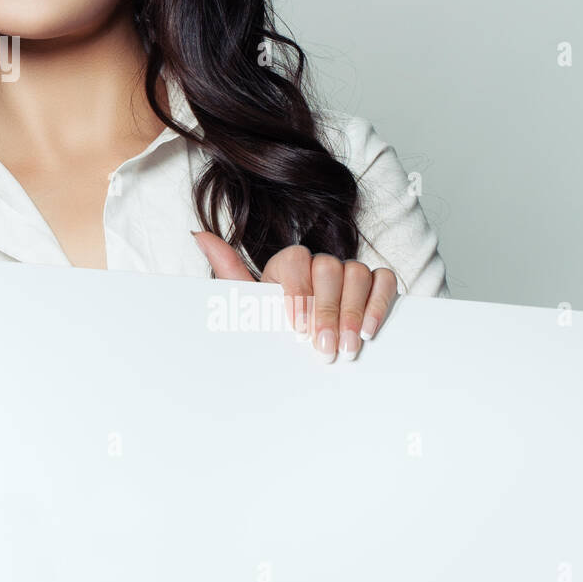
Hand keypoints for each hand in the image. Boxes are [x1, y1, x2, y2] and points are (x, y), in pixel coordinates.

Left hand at [191, 232, 397, 361]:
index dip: (297, 291)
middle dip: (326, 310)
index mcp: (288, 263)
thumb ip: (228, 270)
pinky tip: (368, 331)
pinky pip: (384, 282)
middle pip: (329, 268)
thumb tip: (198, 234)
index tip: (296, 325)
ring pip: (358, 273)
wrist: (303, 348)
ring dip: (352, 312)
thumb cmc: (275, 325)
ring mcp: (350, 271)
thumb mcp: (249, 303)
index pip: (296, 260)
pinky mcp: (376, 284)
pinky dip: (378, 304)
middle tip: (322, 346)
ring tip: (346, 347)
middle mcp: (320, 262)